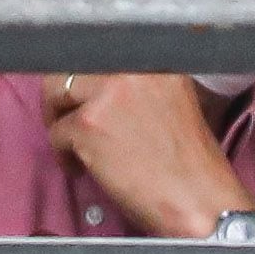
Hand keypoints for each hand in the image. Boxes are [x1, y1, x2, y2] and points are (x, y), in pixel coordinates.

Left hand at [43, 72, 254, 238]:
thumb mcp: (172, 102)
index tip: (84, 96)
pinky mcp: (88, 124)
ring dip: (61, 123)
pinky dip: (65, 155)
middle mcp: (131, 68)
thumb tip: (97, 87)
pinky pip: (56, 134)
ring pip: (57, 96)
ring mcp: (108, 94)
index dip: (87, 76)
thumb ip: (138, 86)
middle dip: (63, 96)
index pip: (101, 53)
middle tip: (68, 122)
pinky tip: (84, 169)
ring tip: (76, 149)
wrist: (198, 200)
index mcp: (155, 60)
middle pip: (71, 68)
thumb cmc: (189, 163)